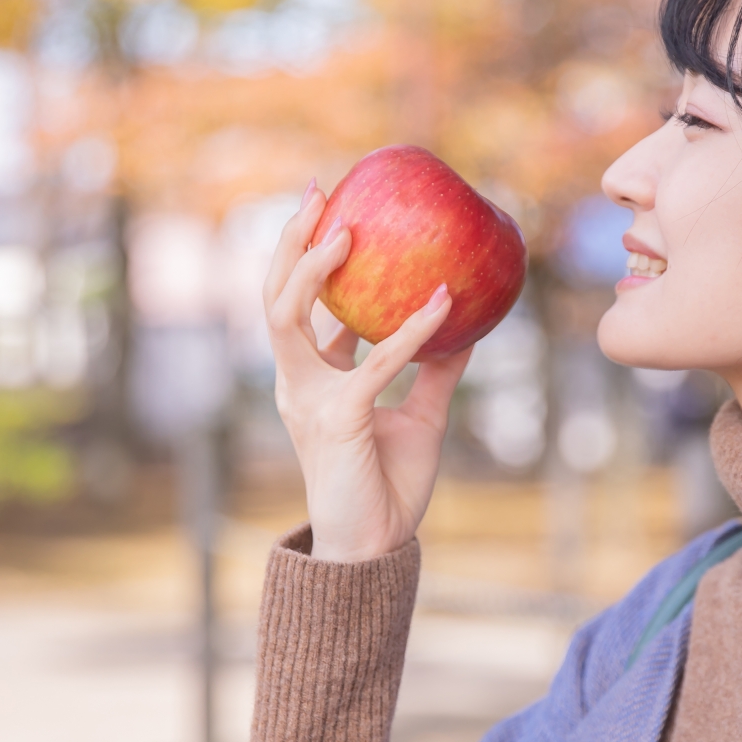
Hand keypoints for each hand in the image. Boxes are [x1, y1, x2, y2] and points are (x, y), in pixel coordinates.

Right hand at [265, 181, 473, 562]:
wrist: (374, 548)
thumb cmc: (389, 487)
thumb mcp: (421, 418)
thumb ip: (436, 371)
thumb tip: (465, 326)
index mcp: (312, 380)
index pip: (299, 306)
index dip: (307, 256)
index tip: (328, 207)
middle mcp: (300, 383)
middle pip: (275, 298)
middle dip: (289, 243)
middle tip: (318, 192)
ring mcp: (310, 400)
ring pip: (289, 318)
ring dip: (315, 269)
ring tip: (347, 228)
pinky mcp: (338, 420)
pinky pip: (375, 361)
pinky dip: (411, 329)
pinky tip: (443, 301)